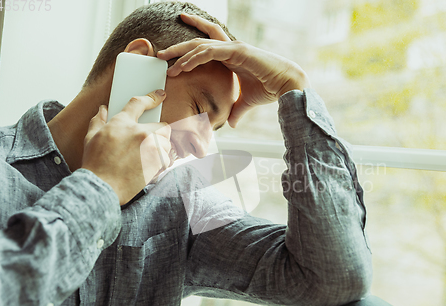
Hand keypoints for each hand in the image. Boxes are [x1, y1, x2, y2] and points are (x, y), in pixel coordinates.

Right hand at [81, 90, 171, 204]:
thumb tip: (102, 110)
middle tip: (150, 143)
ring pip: (167, 141)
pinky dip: (162, 162)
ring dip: (161, 148)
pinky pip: (168, 158)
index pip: (139, 103)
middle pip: (163, 125)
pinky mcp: (158, 161)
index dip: (151, 97)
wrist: (103, 186)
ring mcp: (151, 146)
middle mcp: (139, 131)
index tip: (160, 95)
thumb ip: (98, 121)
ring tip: (148, 157)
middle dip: (159, 133)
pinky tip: (150, 166)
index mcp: (122, 123)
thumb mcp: (90, 138)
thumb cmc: (95, 164)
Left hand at [157, 13, 309, 127]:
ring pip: (200, 45)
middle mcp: (230, 48)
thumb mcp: (246, 102)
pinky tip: (182, 66)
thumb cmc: (269, 90)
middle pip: (198, 42)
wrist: (285, 85)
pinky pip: (209, 52)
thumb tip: (230, 124)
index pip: (206, 46)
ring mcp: (233, 47)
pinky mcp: (237, 51)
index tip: (173, 52)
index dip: (189, 46)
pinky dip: (194, 58)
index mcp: (231, 57)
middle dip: (178, 46)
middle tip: (160, 52)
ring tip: (165, 60)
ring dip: (181, 52)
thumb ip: (236, 110)